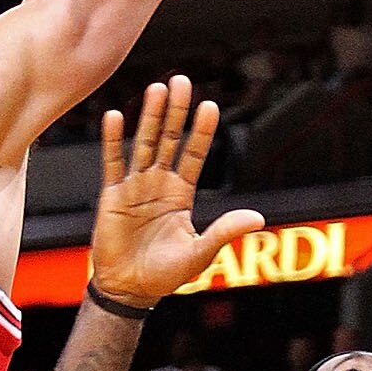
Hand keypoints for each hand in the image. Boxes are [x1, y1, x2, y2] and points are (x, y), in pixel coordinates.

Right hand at [87, 79, 262, 310]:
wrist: (129, 289)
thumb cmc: (165, 274)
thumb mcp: (200, 252)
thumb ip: (224, 231)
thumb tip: (259, 218)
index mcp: (181, 194)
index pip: (194, 155)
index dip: (201, 131)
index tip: (209, 105)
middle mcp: (158, 184)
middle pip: (169, 140)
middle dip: (176, 112)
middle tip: (182, 81)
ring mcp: (135, 187)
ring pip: (144, 144)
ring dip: (150, 117)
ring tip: (157, 89)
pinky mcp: (112, 195)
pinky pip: (113, 163)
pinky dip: (113, 140)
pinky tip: (116, 116)